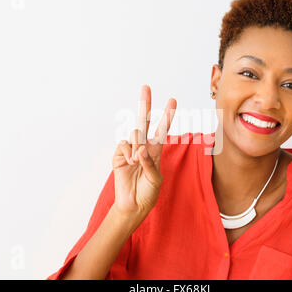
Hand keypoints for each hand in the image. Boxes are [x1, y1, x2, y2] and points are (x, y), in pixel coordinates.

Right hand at [112, 85, 176, 216]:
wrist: (133, 205)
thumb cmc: (148, 193)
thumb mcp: (156, 179)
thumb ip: (150, 162)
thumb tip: (139, 149)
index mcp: (156, 151)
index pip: (162, 129)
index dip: (167, 115)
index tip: (172, 100)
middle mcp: (143, 147)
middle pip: (145, 121)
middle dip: (145, 104)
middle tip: (146, 87)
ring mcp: (130, 150)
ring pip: (134, 134)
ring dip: (138, 146)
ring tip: (137, 162)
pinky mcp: (119, 155)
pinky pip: (124, 145)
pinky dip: (128, 152)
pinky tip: (129, 163)